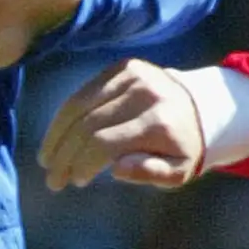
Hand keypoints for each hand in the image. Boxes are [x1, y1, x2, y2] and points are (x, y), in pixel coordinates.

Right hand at [38, 59, 203, 191]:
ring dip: (57, 134)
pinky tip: (58, 135)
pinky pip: (85, 91)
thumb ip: (150, 173)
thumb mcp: (178, 171)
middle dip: (64, 154)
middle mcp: (143, 94)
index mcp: (158, 123)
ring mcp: (133, 75)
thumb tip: (115, 169)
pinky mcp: (124, 67)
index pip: (104, 143)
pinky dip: (67, 114)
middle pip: (88, 125)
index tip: (72, 181)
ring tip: (47, 158)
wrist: (202, 106)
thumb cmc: (183, 146)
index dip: (81, 163)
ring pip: (79, 104)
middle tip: (52, 177)